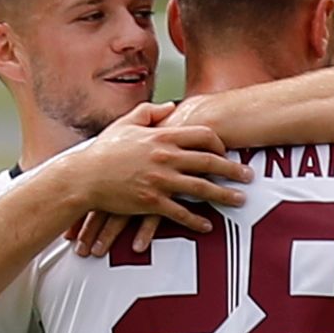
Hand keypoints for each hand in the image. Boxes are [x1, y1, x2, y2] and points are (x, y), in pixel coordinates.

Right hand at [53, 104, 248, 256]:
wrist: (84, 177)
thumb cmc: (104, 150)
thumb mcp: (126, 124)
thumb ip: (150, 112)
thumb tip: (171, 107)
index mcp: (161, 136)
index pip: (202, 135)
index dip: (220, 142)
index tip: (229, 151)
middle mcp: (165, 157)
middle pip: (209, 161)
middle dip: (233, 169)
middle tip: (249, 176)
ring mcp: (159, 181)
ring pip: (201, 188)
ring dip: (224, 195)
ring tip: (240, 200)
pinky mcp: (151, 202)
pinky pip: (180, 213)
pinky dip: (196, 220)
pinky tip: (208, 225)